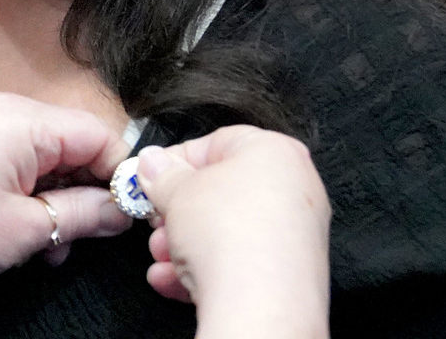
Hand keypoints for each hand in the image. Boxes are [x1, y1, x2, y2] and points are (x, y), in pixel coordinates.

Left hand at [0, 93, 132, 300]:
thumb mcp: (30, 229)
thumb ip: (86, 214)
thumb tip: (123, 211)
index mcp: (21, 119)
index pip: (99, 135)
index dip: (118, 178)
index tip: (126, 219)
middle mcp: (3, 110)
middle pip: (74, 144)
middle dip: (86, 193)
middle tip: (85, 240)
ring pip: (49, 159)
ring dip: (59, 203)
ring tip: (49, 249)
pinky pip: (20, 164)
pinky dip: (32, 198)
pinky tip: (29, 239)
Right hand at [137, 126, 329, 336]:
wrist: (260, 303)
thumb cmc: (230, 234)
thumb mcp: (177, 191)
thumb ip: (161, 173)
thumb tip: (152, 163)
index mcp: (275, 152)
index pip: (217, 143)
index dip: (175, 161)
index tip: (150, 178)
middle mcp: (295, 188)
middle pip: (220, 191)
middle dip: (178, 211)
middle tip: (156, 220)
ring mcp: (294, 232)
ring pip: (226, 230)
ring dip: (184, 243)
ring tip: (163, 255)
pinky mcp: (288, 271)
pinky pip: (239, 260)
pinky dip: (206, 267)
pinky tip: (174, 278)